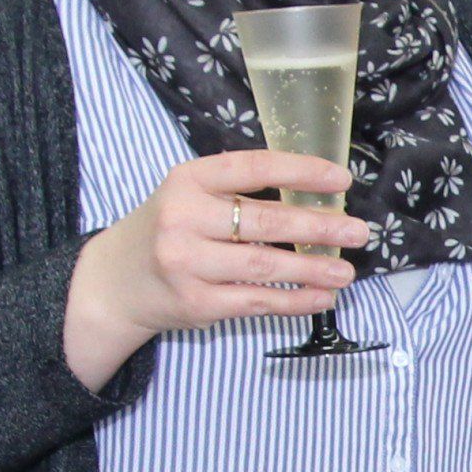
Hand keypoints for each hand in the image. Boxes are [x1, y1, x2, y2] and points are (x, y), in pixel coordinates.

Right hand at [64, 149, 370, 390]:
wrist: (113, 282)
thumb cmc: (167, 231)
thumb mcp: (188, 196)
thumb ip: (237, 193)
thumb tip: (315, 199)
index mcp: (188, 180)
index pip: (254, 167)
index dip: (301, 172)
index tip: (341, 180)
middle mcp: (184, 218)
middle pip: (266, 221)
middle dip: (319, 227)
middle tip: (358, 232)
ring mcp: (188, 263)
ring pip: (266, 266)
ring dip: (314, 269)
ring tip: (346, 271)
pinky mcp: (196, 303)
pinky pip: (257, 302)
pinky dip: (294, 301)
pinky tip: (320, 297)